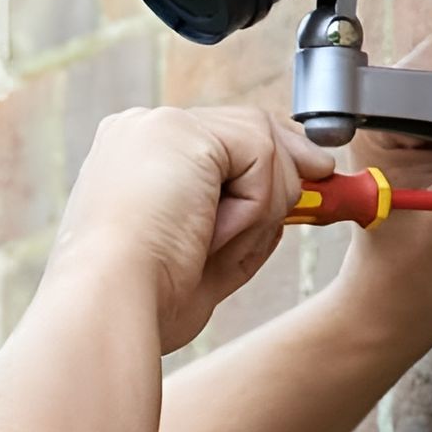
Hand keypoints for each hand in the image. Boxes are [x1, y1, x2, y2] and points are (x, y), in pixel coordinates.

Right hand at [55, 106, 334, 351]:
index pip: (219, 145)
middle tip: (324, 194)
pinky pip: (262, 155)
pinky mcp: (183, 132)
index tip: (304, 198)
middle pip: (245, 130)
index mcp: (132, 160)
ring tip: (218, 246)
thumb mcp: (202, 254)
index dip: (267, 169)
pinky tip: (215, 233)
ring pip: (260, 142)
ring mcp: (159, 126)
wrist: (108, 305)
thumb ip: (244, 218)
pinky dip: (257, 203)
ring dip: (264, 203)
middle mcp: (141, 132)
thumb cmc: (142, 298)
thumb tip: (298, 195)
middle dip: (289, 169)